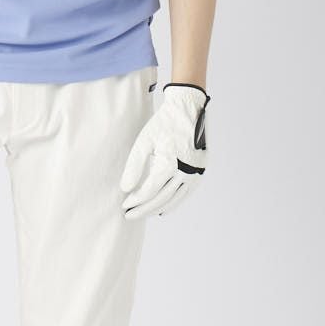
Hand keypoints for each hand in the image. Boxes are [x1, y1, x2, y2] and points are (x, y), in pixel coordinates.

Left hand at [119, 83, 210, 219]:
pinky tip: (163, 208)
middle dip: (144, 209)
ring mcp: (196, 172)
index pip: (150, 190)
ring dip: (158, 208)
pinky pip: (186, 193)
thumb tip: (125, 188)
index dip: (136, 200)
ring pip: (175, 199)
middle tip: (129, 216)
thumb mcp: (144, 141)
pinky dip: (174, 202)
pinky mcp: (200, 170)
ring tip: (143, 213)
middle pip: (162, 199)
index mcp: (171, 163)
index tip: (124, 205)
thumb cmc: (163, 123)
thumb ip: (134, 166)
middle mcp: (186, 172)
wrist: (187, 109)